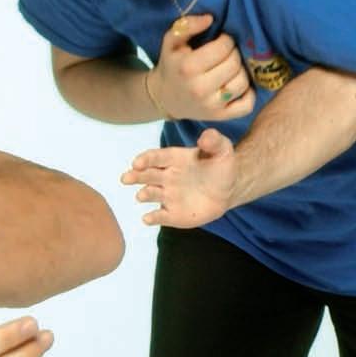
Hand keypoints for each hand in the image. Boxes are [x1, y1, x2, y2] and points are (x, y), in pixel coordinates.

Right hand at [122, 129, 239, 227]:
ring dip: (145, 194)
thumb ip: (213, 141)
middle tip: (126, 178)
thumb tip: (205, 137)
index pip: (156, 157)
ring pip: (151, 194)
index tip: (137, 163)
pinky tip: (147, 219)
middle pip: (147, 175)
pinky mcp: (173, 214)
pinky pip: (161, 216)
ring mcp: (168, 196)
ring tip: (141, 196)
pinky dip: (153, 218)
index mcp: (174, 159)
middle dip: (136, 176)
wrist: (229, 189)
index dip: (146, 159)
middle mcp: (166, 176)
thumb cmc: (221, 166)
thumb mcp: (222, 149)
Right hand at [150, 14, 255, 121]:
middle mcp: (200, 88)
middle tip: (227, 53)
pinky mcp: (221, 117)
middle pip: (234, 64)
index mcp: (188, 67)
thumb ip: (188, 25)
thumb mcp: (172, 41)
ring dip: (241, 71)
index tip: (222, 41)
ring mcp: (212, 106)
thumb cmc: (171, 64)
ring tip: (232, 67)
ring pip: (243, 82)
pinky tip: (240, 84)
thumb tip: (211, 19)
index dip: (226, 40)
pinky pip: (247, 105)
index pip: (224, 47)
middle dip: (234, 54)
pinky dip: (250, 94)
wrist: (165, 96)